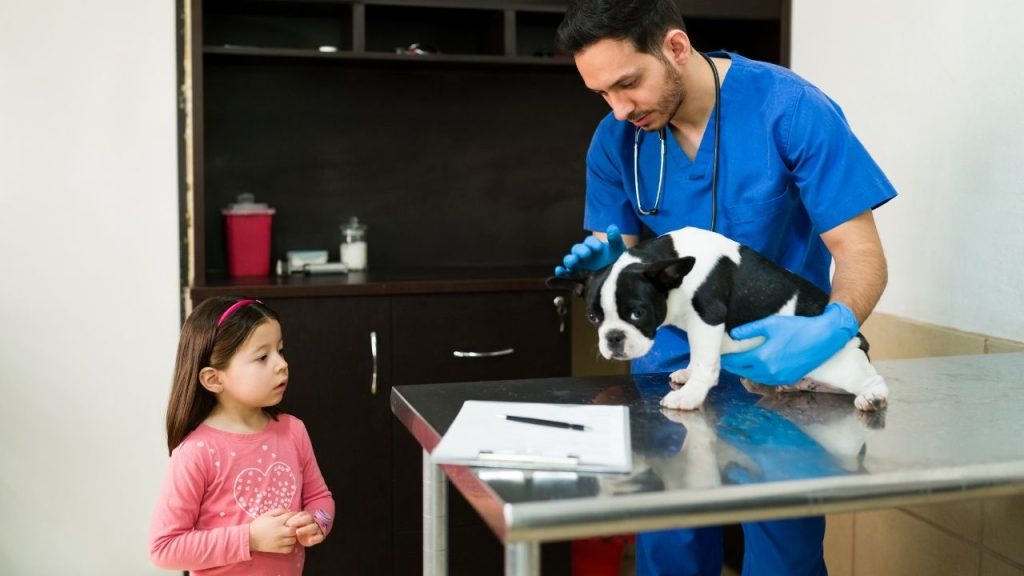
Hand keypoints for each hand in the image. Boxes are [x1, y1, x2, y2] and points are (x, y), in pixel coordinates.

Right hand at [249, 508, 297, 553]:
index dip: (295, 516)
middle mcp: (279, 532)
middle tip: (293, 527)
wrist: (249, 538)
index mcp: (277, 522)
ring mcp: (279, 541)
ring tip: (289, 535)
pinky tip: (287, 542)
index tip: (293, 517)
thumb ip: (279, 511)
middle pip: (295, 530)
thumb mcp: (267, 514)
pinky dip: (290, 546)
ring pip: (293, 540)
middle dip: (295, 528)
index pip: (292, 517)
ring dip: (293, 537)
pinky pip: (289, 549)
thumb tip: (289, 512)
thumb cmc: (259, 524)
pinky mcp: (277, 549)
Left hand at [285, 511, 326, 547]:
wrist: (304, 536)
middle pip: (309, 519)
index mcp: (306, 516)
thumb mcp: (292, 523)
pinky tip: (310, 540)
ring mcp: (316, 529)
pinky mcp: (319, 537)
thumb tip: (283, 514)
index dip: (296, 518)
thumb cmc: (296, 528)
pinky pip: (320, 537)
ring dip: (306, 529)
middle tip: (291, 526)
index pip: (302, 515)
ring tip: (297, 532)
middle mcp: (312, 521)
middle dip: (300, 522)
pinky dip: (316, 538)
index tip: (288, 523)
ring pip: (314, 527)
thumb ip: (289, 519)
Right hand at [554, 224, 625, 276]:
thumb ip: (615, 239)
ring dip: (570, 260)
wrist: (616, 276)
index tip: (599, 248)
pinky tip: (560, 271)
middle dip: (580, 251)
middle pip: (577, 249)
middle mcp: (584, 254)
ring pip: (570, 260)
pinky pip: (566, 273)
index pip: (590, 242)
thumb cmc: (616, 260)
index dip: (592, 243)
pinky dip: (561, 272)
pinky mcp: (575, 276)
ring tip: (573, 262)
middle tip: (586, 254)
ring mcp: (579, 265)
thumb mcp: (618, 250)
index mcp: (593, 246)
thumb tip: (612, 227)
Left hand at [720, 302, 858, 384]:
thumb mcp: (771, 323)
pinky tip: (757, 364)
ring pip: (753, 377)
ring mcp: (779, 378)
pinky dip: (758, 373)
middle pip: (742, 371)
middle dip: (732, 365)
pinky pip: (766, 379)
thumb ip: (749, 329)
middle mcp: (769, 372)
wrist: (825, 338)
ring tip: (739, 361)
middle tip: (725, 357)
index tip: (718, 354)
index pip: (735, 362)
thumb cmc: (798, 328)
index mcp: (762, 358)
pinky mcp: (788, 380)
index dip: (724, 358)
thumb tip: (733, 334)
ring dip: (745, 370)